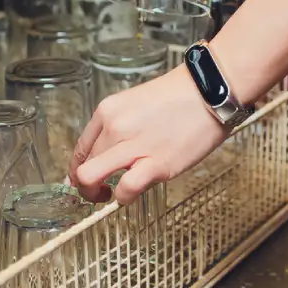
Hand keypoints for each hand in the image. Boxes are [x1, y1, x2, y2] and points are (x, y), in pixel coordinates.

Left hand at [68, 66, 227, 204]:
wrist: (210, 90)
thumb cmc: (180, 98)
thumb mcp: (136, 104)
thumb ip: (119, 127)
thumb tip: (107, 154)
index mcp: (107, 111)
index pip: (79, 149)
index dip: (77, 171)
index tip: (86, 181)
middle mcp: (114, 127)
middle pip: (81, 166)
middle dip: (86, 186)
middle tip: (100, 192)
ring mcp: (133, 145)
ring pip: (89, 178)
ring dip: (96, 194)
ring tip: (112, 195)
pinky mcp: (156, 163)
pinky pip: (125, 189)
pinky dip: (124, 197)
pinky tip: (132, 193)